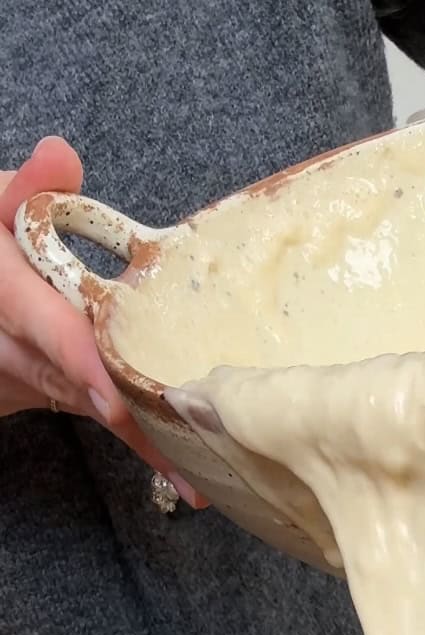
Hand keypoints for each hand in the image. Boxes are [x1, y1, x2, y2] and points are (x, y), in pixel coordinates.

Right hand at [0, 137, 201, 500]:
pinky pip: (96, 412)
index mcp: (0, 293)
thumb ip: (28, 187)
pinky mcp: (47, 391)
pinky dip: (139, 439)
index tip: (113, 400)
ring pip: (86, 409)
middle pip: (71, 386)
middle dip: (128, 426)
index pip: (40, 326)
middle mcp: (8, 346)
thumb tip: (60, 156)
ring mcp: (23, 377)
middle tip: (181, 463)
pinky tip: (185, 471)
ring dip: (140, 444)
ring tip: (195, 479)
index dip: (78, 362)